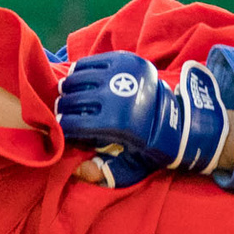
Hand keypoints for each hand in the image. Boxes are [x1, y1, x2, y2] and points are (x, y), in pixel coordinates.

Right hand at [55, 51, 224, 184]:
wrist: (176, 120)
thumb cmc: (148, 148)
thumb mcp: (129, 167)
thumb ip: (103, 172)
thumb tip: (78, 170)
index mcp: (115, 124)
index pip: (72, 123)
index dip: (61, 125)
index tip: (58, 126)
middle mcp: (116, 97)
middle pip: (73, 99)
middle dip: (62, 106)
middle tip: (59, 108)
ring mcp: (121, 75)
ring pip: (80, 77)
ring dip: (69, 86)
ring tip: (66, 92)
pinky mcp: (126, 60)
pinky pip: (94, 61)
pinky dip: (82, 69)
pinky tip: (78, 76)